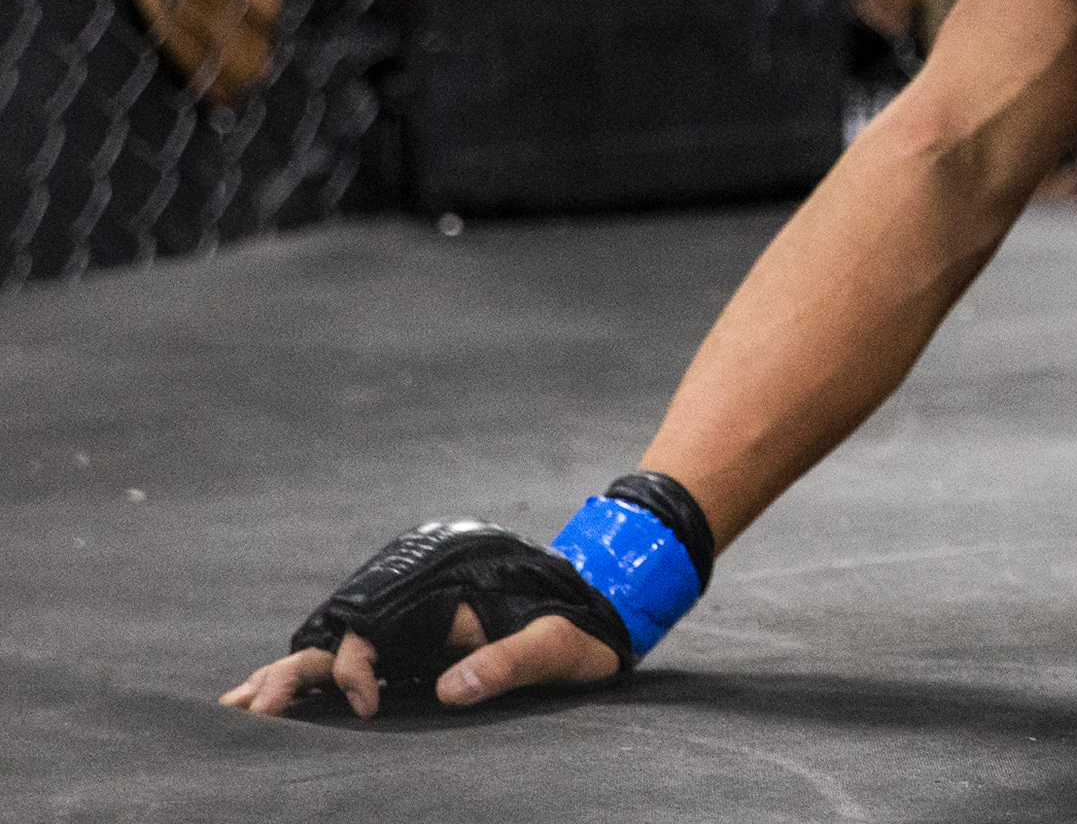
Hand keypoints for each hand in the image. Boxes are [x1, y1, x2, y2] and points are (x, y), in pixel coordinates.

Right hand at [220, 606, 620, 720]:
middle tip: (245, 710)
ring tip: (236, 705)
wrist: (605, 607)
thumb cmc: (582, 627)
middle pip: (338, 636)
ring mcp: (414, 629)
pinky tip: (272, 699)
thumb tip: (449, 690)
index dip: (355, 667)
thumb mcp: (555, 645)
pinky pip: (353, 660)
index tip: (365, 708)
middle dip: (290, 672)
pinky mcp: (417, 649)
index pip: (373, 630)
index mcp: (442, 600)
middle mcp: (418, 609)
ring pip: (333, 646)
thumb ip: (507, 661)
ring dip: (286, 675)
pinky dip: (311, 679)